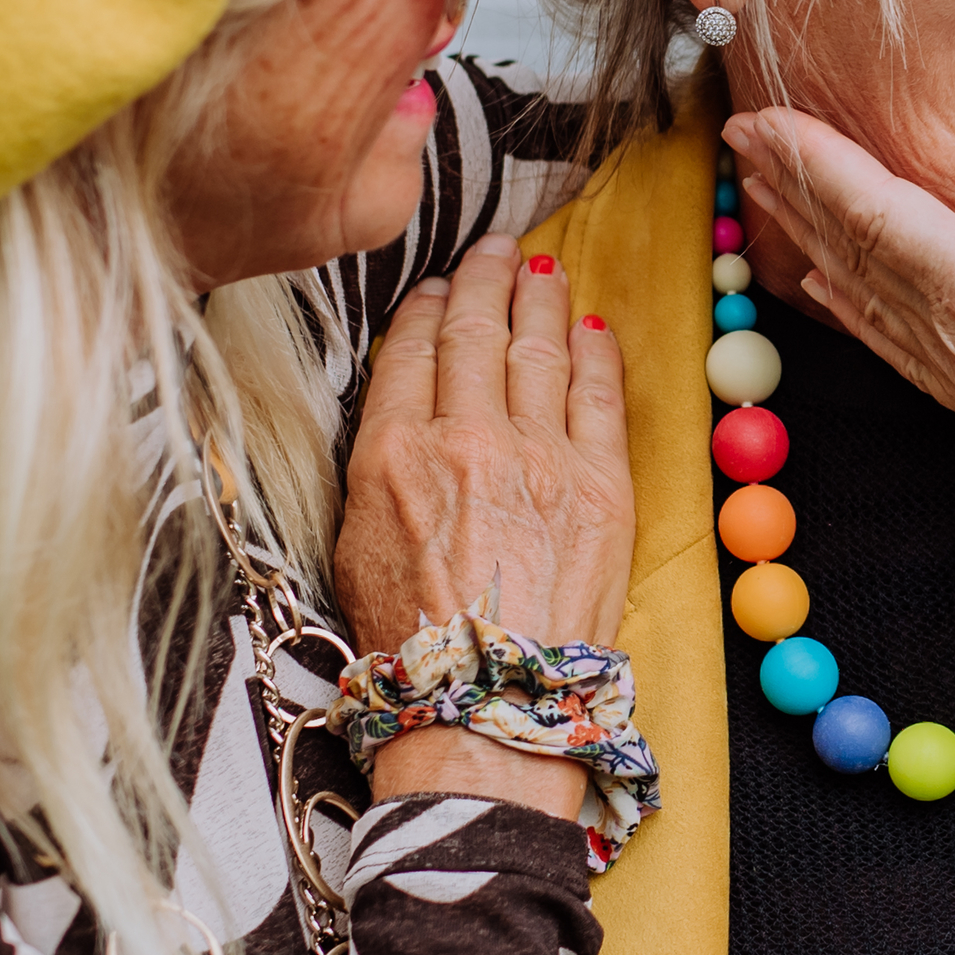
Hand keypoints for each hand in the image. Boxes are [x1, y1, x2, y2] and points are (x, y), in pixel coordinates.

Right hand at [336, 236, 634, 813]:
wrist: (482, 704)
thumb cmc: (408, 639)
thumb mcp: (354, 539)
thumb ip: (379, 462)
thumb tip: (407, 408)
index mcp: (391, 451)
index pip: (412, 349)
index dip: (428, 306)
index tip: (439, 286)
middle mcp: (465, 438)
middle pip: (477, 332)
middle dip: (486, 279)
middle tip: (495, 249)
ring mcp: (538, 457)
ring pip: (538, 349)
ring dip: (539, 299)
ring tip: (539, 268)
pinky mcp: (600, 485)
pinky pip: (599, 395)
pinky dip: (594, 352)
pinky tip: (590, 326)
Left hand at [725, 106, 954, 557]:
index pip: (880, 216)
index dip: (817, 163)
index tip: (765, 117)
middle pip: (852, 248)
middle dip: (793, 185)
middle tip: (740, 130)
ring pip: (858, 290)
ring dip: (806, 233)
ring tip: (762, 187)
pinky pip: (886, 337)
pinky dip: (843, 300)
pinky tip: (822, 285)